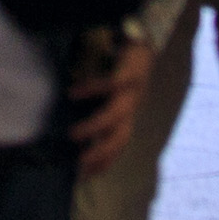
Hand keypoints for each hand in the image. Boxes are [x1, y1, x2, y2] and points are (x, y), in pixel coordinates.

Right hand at [65, 33, 153, 176]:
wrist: (146, 42)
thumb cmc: (123, 71)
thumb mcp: (114, 95)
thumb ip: (100, 111)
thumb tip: (72, 127)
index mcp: (129, 116)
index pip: (118, 147)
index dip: (104, 163)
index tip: (84, 177)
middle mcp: (133, 109)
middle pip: (120, 139)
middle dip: (102, 154)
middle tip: (79, 164)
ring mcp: (133, 92)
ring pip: (115, 116)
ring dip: (95, 127)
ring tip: (73, 135)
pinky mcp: (129, 74)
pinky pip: (109, 84)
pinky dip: (91, 90)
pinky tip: (73, 93)